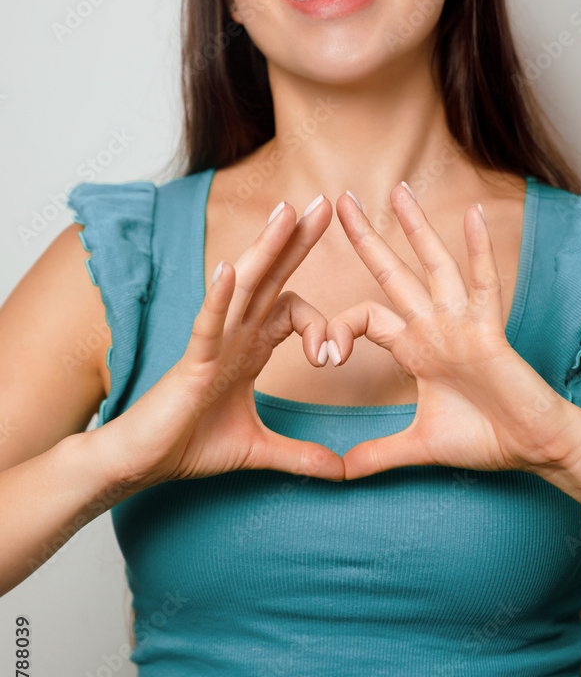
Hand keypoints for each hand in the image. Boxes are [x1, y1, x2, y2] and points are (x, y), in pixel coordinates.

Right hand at [92, 197, 344, 486]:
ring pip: (243, 288)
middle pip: (271, 279)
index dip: (322, 326)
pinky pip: (207, 324)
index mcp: (250, 349)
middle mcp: (233, 336)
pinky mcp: (192, 363)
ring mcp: (212, 344)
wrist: (144, 463)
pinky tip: (229, 269)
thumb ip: (300, 456)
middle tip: (326, 204)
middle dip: (297, 242)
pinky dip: (219, 297)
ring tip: (286, 212)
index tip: (335, 358)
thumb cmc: (190, 446)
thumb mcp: (259, 450)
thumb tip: (341, 472)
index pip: (292, 310)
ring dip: (265, 249)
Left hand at [326, 184, 579, 479]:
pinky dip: (478, 251)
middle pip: (393, 274)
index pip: (366, 318)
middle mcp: (435, 328)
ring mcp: (462, 325)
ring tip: (397, 189)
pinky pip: (482, 285)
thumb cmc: (485, 439)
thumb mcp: (418, 447)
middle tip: (338, 200)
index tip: (323, 357)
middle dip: (366, 238)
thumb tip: (340, 471)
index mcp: (415, 348)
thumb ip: (378, 453)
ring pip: (434, 266)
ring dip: (415, 228)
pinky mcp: (490, 332)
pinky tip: (471, 215)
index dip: (338, 330)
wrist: (533, 449)